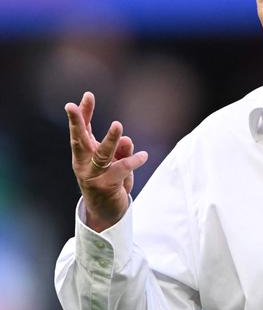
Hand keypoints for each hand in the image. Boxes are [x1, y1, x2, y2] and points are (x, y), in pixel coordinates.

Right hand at [65, 92, 147, 231]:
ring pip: (102, 154)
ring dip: (110, 139)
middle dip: (76, 121)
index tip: (87, 96)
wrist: (107, 213)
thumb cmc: (110, 182)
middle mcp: (83, 163)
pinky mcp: (105, 185)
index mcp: (83, 154)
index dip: (83, 113)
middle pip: (79, 139)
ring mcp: (92, 174)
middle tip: (72, 105)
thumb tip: (127, 139)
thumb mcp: (115, 162)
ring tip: (118, 125)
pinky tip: (144, 156)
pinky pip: (122, 168)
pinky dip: (134, 160)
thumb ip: (121, 149)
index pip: (81, 130)